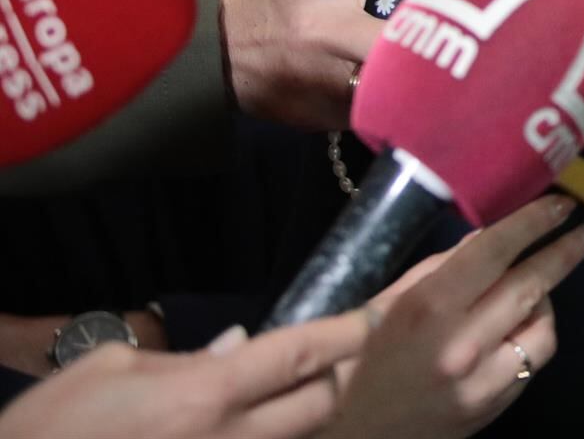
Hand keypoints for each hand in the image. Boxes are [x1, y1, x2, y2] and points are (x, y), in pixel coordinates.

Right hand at [0, 312, 368, 438]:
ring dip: (306, 414)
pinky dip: (273, 438)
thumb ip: (184, 357)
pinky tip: (258, 421)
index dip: (347, 330)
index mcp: (205, 394)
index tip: (373, 314)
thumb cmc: (51, 428)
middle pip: (320, 404)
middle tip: (334, 354)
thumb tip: (237, 347)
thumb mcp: (110, 369)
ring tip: (301, 388)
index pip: (301, 353)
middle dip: (336, 375)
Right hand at [218, 0, 488, 128]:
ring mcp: (331, 72)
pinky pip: (390, 100)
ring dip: (444, 57)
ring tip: (488, 45)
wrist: (216, 51)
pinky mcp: (336, 109)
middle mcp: (325, 22)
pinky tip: (449, 81)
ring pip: (405, 69)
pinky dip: (418, 91)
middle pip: (408, 19)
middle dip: (459, 10)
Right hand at [321, 195, 583, 438]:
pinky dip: (534, 334)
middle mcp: (461, 343)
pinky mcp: (496, 406)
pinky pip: (533, 360)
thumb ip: (442, 268)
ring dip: (547, 299)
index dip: (533, 223)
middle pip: (530, 286)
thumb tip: (490, 235)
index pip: (493, 252)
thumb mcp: (390, 303)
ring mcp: (482, 380)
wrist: (357, 436)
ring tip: (539, 285)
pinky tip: (524, 324)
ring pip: (543, 326)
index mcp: (427, 308)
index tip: (562, 204)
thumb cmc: (362, 360)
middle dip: (565, 252)